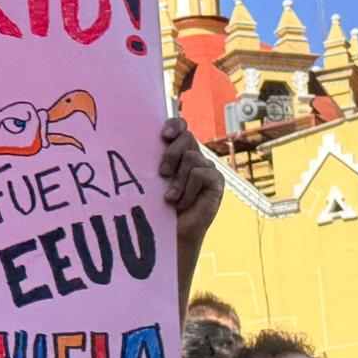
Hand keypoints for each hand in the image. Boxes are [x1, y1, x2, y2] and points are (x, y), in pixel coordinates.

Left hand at [159, 118, 222, 246]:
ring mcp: (207, 167)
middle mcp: (195, 156)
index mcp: (179, 151)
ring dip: (177, 181)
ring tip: (171, 198)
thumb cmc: (159, 206)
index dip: (175, 125)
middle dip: (171, 154)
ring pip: (190, 157)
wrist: (172, 233)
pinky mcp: (216, 180)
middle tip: (161, 173)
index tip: (164, 136)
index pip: (181, 126)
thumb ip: (155, 160)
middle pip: (187, 137)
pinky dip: (187, 190)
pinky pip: (199, 174)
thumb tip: (140, 141)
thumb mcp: (154, 180)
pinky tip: (183, 203)